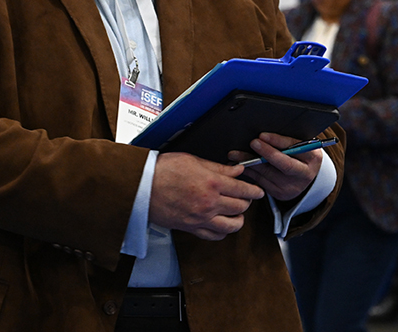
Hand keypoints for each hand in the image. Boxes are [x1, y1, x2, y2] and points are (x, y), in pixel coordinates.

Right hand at [150, 152, 264, 240]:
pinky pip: (213, 236)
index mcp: (212, 183)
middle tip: (246, 198)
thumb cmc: (162, 170)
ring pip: (231, 225)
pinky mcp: (190, 228)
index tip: (258, 191)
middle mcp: (209, 203)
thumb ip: (219, 168)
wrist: (140, 186)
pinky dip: (222, 232)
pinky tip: (222, 225)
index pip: (243, 190)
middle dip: (248, 202)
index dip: (255, 191)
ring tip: (238, 213)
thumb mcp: (194, 160)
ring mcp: (200, 218)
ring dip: (239, 219)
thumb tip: (237, 170)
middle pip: (241, 207)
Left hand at [227, 132, 322, 201]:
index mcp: (313, 158)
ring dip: (250, 163)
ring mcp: (291, 187)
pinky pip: (261, 182)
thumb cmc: (302, 155)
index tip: (262, 135)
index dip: (278, 142)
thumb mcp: (304, 145)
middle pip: (283, 164)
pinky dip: (249, 172)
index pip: (295, 149)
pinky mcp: (279, 193)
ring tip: (235, 154)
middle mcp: (304, 174)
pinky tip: (239, 165)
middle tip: (251, 143)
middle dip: (265, 153)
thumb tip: (267, 132)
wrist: (306, 178)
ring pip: (268, 174)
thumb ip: (291, 140)